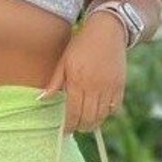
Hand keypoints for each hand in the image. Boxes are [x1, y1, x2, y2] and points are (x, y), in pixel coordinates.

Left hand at [39, 12, 126, 134]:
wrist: (107, 31)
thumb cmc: (81, 45)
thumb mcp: (63, 61)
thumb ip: (54, 82)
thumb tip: (41, 99)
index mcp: (77, 81)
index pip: (73, 113)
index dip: (68, 125)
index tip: (65, 130)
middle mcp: (94, 87)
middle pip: (88, 119)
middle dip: (80, 127)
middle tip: (75, 126)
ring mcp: (109, 88)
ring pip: (101, 116)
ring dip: (93, 123)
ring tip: (86, 122)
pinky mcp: (119, 86)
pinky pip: (114, 108)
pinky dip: (106, 114)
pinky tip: (99, 111)